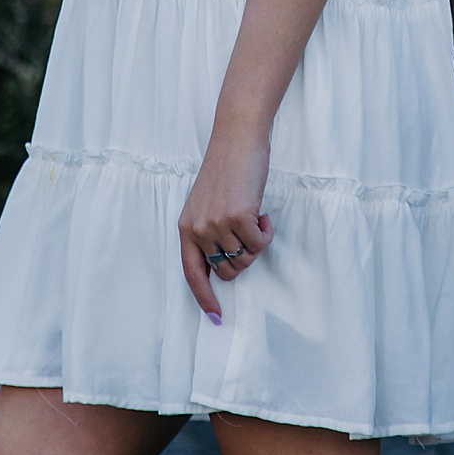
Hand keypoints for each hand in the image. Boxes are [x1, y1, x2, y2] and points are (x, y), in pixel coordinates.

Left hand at [178, 128, 274, 318]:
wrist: (237, 138)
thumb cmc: (227, 170)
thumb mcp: (206, 204)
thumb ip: (207, 233)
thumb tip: (222, 266)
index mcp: (187, 227)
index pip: (192, 274)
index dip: (204, 298)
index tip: (215, 317)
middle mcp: (198, 229)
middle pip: (227, 270)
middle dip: (244, 257)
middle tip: (248, 231)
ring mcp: (217, 224)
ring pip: (246, 258)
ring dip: (256, 241)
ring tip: (254, 216)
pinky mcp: (238, 217)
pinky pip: (260, 243)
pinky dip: (266, 231)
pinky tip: (262, 211)